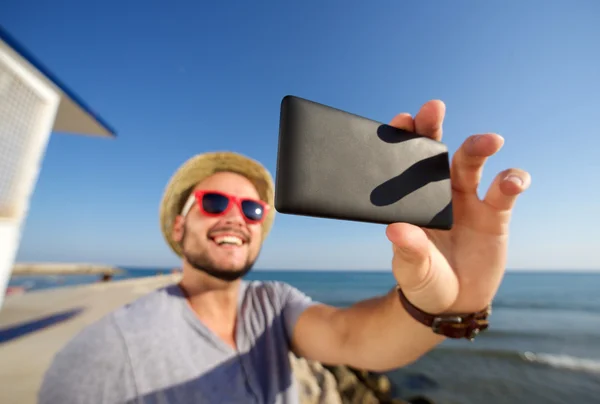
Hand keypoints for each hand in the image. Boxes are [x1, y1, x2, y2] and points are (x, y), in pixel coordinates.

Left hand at [386, 100, 530, 313]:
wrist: (452, 301)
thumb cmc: (423, 280)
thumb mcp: (412, 270)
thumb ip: (408, 251)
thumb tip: (397, 230)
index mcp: (412, 201)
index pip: (403, 164)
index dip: (403, 139)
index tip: (402, 120)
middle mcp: (438, 193)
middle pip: (436, 153)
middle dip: (433, 127)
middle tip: (433, 107)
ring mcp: (468, 200)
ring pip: (473, 163)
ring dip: (479, 147)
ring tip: (490, 141)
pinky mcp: (495, 215)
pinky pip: (506, 191)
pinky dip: (512, 181)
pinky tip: (514, 181)